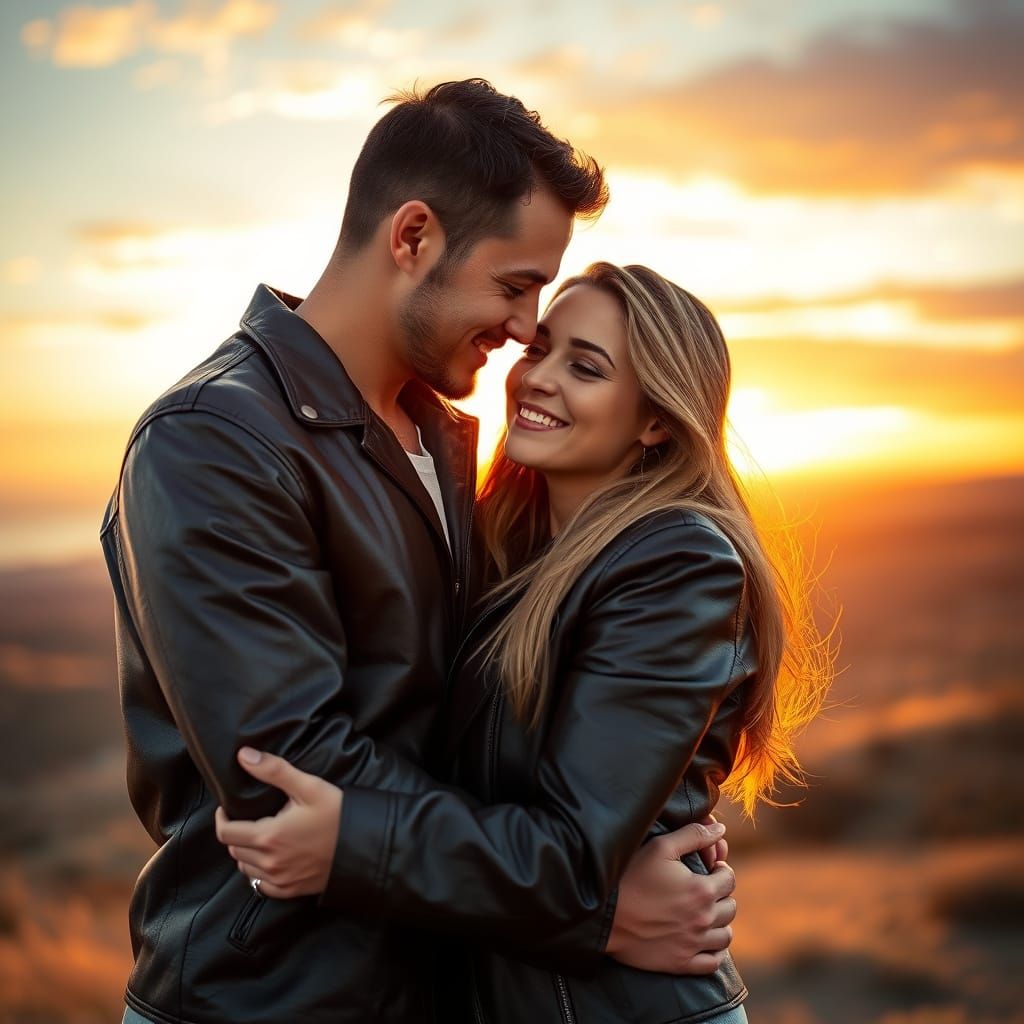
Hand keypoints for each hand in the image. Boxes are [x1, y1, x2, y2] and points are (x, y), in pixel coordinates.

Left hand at [214, 747, 341, 898]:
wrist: (364, 846)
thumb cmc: (337, 814)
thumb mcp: (308, 787)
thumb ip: (274, 770)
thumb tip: (244, 755)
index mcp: (269, 836)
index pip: (225, 832)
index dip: (221, 818)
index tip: (226, 808)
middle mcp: (269, 862)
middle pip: (233, 850)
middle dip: (234, 832)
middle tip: (246, 818)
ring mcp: (279, 879)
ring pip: (245, 868)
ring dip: (245, 852)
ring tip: (258, 836)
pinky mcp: (290, 890)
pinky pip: (260, 885)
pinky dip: (258, 871)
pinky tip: (270, 858)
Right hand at [606, 821, 736, 974]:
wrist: (604, 914)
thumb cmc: (631, 875)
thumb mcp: (661, 847)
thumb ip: (694, 835)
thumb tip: (721, 829)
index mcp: (701, 890)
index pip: (729, 879)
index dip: (720, 870)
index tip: (708, 868)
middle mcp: (703, 919)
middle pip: (730, 907)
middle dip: (721, 895)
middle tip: (703, 889)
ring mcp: (693, 944)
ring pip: (725, 936)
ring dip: (720, 923)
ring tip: (704, 913)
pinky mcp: (681, 963)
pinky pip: (712, 962)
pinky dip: (714, 952)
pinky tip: (703, 940)